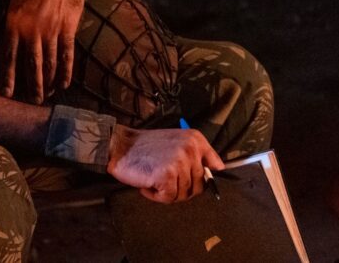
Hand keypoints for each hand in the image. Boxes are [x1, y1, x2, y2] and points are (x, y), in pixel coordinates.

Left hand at [2, 0, 87, 102]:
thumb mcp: (12, 3)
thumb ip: (5, 31)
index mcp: (12, 23)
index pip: (8, 57)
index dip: (8, 78)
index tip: (7, 95)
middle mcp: (31, 29)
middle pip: (31, 65)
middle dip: (32, 86)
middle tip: (32, 102)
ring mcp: (51, 29)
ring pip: (50, 63)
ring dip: (49, 82)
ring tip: (47, 95)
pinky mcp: (68, 27)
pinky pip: (67, 54)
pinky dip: (66, 71)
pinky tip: (64, 83)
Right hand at [107, 126, 223, 203]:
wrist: (120, 146)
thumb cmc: (146, 148)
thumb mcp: (176, 143)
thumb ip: (196, 154)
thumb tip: (218, 170)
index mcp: (195, 139)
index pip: (214, 166)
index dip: (204, 178)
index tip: (188, 177)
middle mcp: (191, 149)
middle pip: (199, 186)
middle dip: (181, 188)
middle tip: (164, 181)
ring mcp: (180, 162)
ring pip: (184, 194)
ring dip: (167, 192)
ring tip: (154, 179)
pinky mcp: (167, 175)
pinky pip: (169, 198)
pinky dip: (156, 196)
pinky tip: (147, 185)